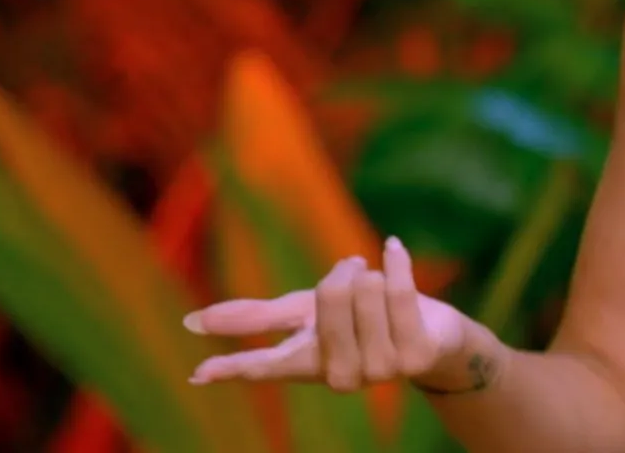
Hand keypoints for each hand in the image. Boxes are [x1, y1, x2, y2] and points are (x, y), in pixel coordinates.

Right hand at [186, 237, 472, 392]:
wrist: (435, 334)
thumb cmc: (362, 320)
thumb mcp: (305, 313)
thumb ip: (254, 317)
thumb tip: (190, 323)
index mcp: (307, 364)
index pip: (265, 366)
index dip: (234, 368)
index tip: (199, 373)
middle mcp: (339, 376)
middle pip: (328, 299)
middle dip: (343, 274)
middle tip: (354, 273)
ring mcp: (378, 371)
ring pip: (366, 291)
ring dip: (373, 273)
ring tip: (379, 282)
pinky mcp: (415, 357)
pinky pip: (399, 291)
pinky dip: (396, 263)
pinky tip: (393, 248)